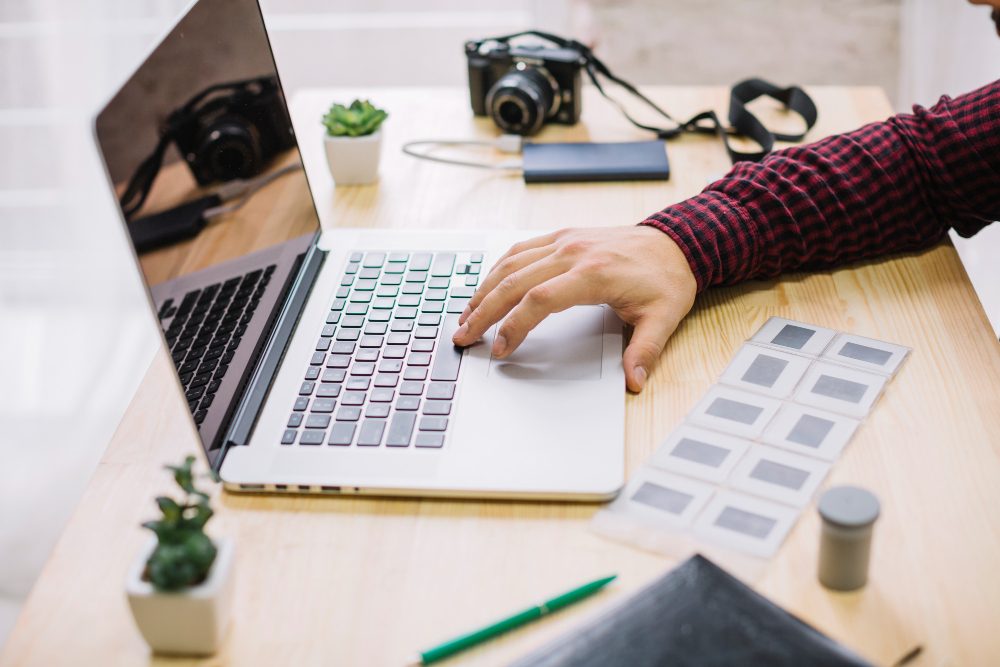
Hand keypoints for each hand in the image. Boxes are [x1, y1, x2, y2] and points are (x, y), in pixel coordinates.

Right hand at [451, 226, 697, 391]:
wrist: (678, 241)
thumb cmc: (667, 279)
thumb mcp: (664, 318)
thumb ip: (645, 351)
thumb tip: (634, 382)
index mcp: (594, 273)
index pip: (539, 300)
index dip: (515, 326)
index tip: (500, 349)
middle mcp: (573, 252)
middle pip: (514, 281)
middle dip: (483, 311)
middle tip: (463, 336)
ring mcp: (565, 241)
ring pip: (511, 263)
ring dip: (484, 290)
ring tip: (465, 316)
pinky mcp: (562, 236)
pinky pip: (521, 250)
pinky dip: (498, 269)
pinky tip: (487, 287)